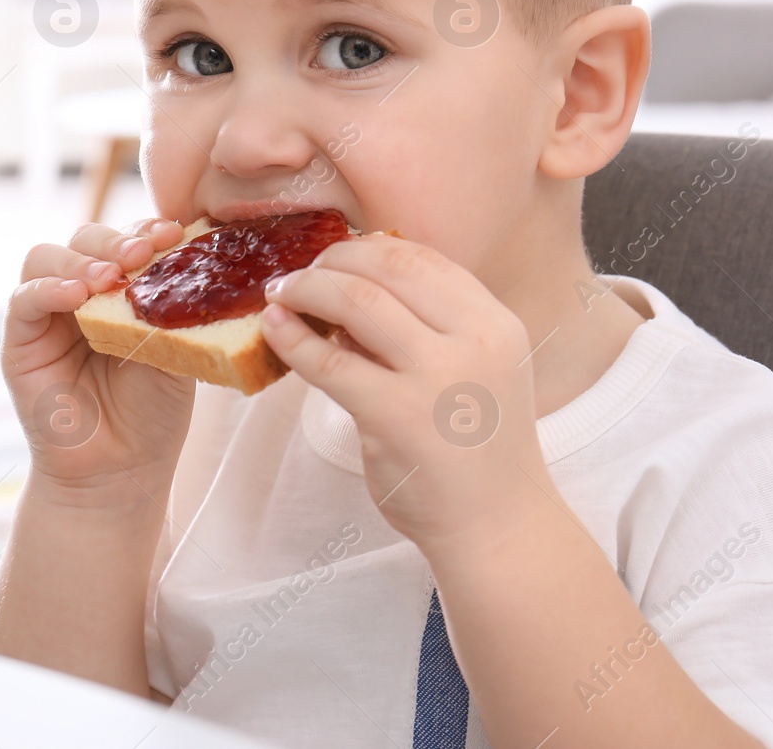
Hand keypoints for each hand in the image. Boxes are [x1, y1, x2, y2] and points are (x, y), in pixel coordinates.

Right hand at [3, 218, 195, 498]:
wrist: (121, 469)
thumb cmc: (154, 411)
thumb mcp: (175, 349)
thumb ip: (169, 305)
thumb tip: (180, 254)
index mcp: (124, 288)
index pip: (127, 239)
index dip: (146, 229)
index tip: (173, 232)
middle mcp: (84, 292)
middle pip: (86, 238)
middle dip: (114, 239)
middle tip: (141, 253)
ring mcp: (50, 313)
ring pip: (48, 256)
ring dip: (81, 260)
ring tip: (109, 278)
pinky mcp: (22, 339)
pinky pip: (24, 298)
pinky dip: (48, 288)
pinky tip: (76, 297)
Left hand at [260, 235, 551, 553]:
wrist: (498, 525)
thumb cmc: (477, 449)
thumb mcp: (472, 371)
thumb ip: (423, 330)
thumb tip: (345, 292)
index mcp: (495, 322)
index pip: (423, 258)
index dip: (369, 248)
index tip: (337, 257)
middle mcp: (474, 340)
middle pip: (387, 268)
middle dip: (333, 260)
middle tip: (301, 272)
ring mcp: (436, 377)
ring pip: (356, 301)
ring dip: (307, 288)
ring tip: (281, 294)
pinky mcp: (395, 415)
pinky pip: (329, 362)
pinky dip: (293, 339)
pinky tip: (274, 330)